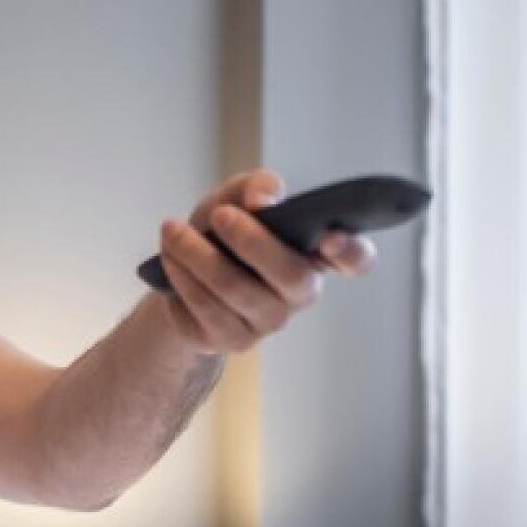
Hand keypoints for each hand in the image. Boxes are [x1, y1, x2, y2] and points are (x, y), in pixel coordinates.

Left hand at [156, 169, 376, 353]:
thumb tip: (263, 201)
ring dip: (199, 255)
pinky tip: (170, 257)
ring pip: (238, 290)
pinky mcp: (235, 339)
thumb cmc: (221, 231)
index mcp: (315, 252)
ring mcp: (270, 320)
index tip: (330, 235)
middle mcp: (300, 290)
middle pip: (291, 274)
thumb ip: (255, 187)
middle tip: (220, 215)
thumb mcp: (235, 197)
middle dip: (252, 241)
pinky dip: (183, 277)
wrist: (179, 271)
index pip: (355, 260)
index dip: (352, 252)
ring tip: (173, 230)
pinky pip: (208, 309)